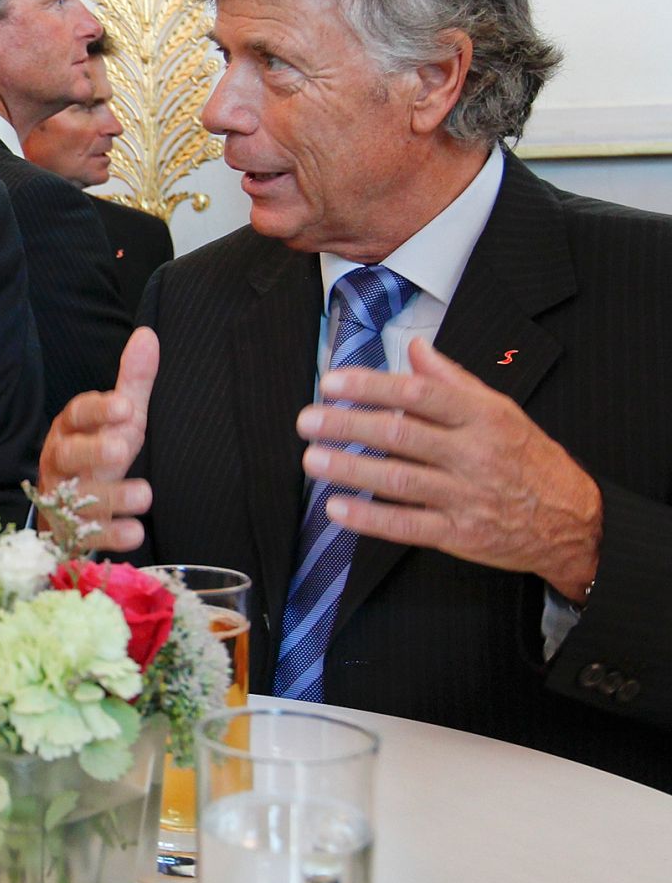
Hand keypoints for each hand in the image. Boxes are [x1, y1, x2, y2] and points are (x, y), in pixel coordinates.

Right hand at [36, 327, 157, 552]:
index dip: (97, 410)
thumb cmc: (99, 453)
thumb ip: (132, 381)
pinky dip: (110, 537)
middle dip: (93, 450)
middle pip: (68, 454)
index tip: (123, 406)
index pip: (77, 413)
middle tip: (121, 448)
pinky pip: (86, 536)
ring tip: (146, 494)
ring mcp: (63, 499)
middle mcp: (60, 461)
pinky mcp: (71, 533)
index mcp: (71, 428)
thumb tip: (147, 334)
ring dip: (111, 497)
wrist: (68, 508)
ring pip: (78, 497)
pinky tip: (136, 533)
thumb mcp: (118, 417)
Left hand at [297, 338, 601, 599]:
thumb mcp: (501, 410)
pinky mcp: (461, 534)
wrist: (573, 520)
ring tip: (313, 460)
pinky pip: (408, 526)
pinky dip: (370, 519)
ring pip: (399, 480)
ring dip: (350, 469)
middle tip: (308, 420)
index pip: (420, 393)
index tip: (333, 382)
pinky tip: (337, 509)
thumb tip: (417, 348)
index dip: (373, 386)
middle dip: (348, 425)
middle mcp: (474, 453)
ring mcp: (468, 496)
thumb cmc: (528, 458)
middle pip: (401, 434)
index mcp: (483, 416)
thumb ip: (454, 380)